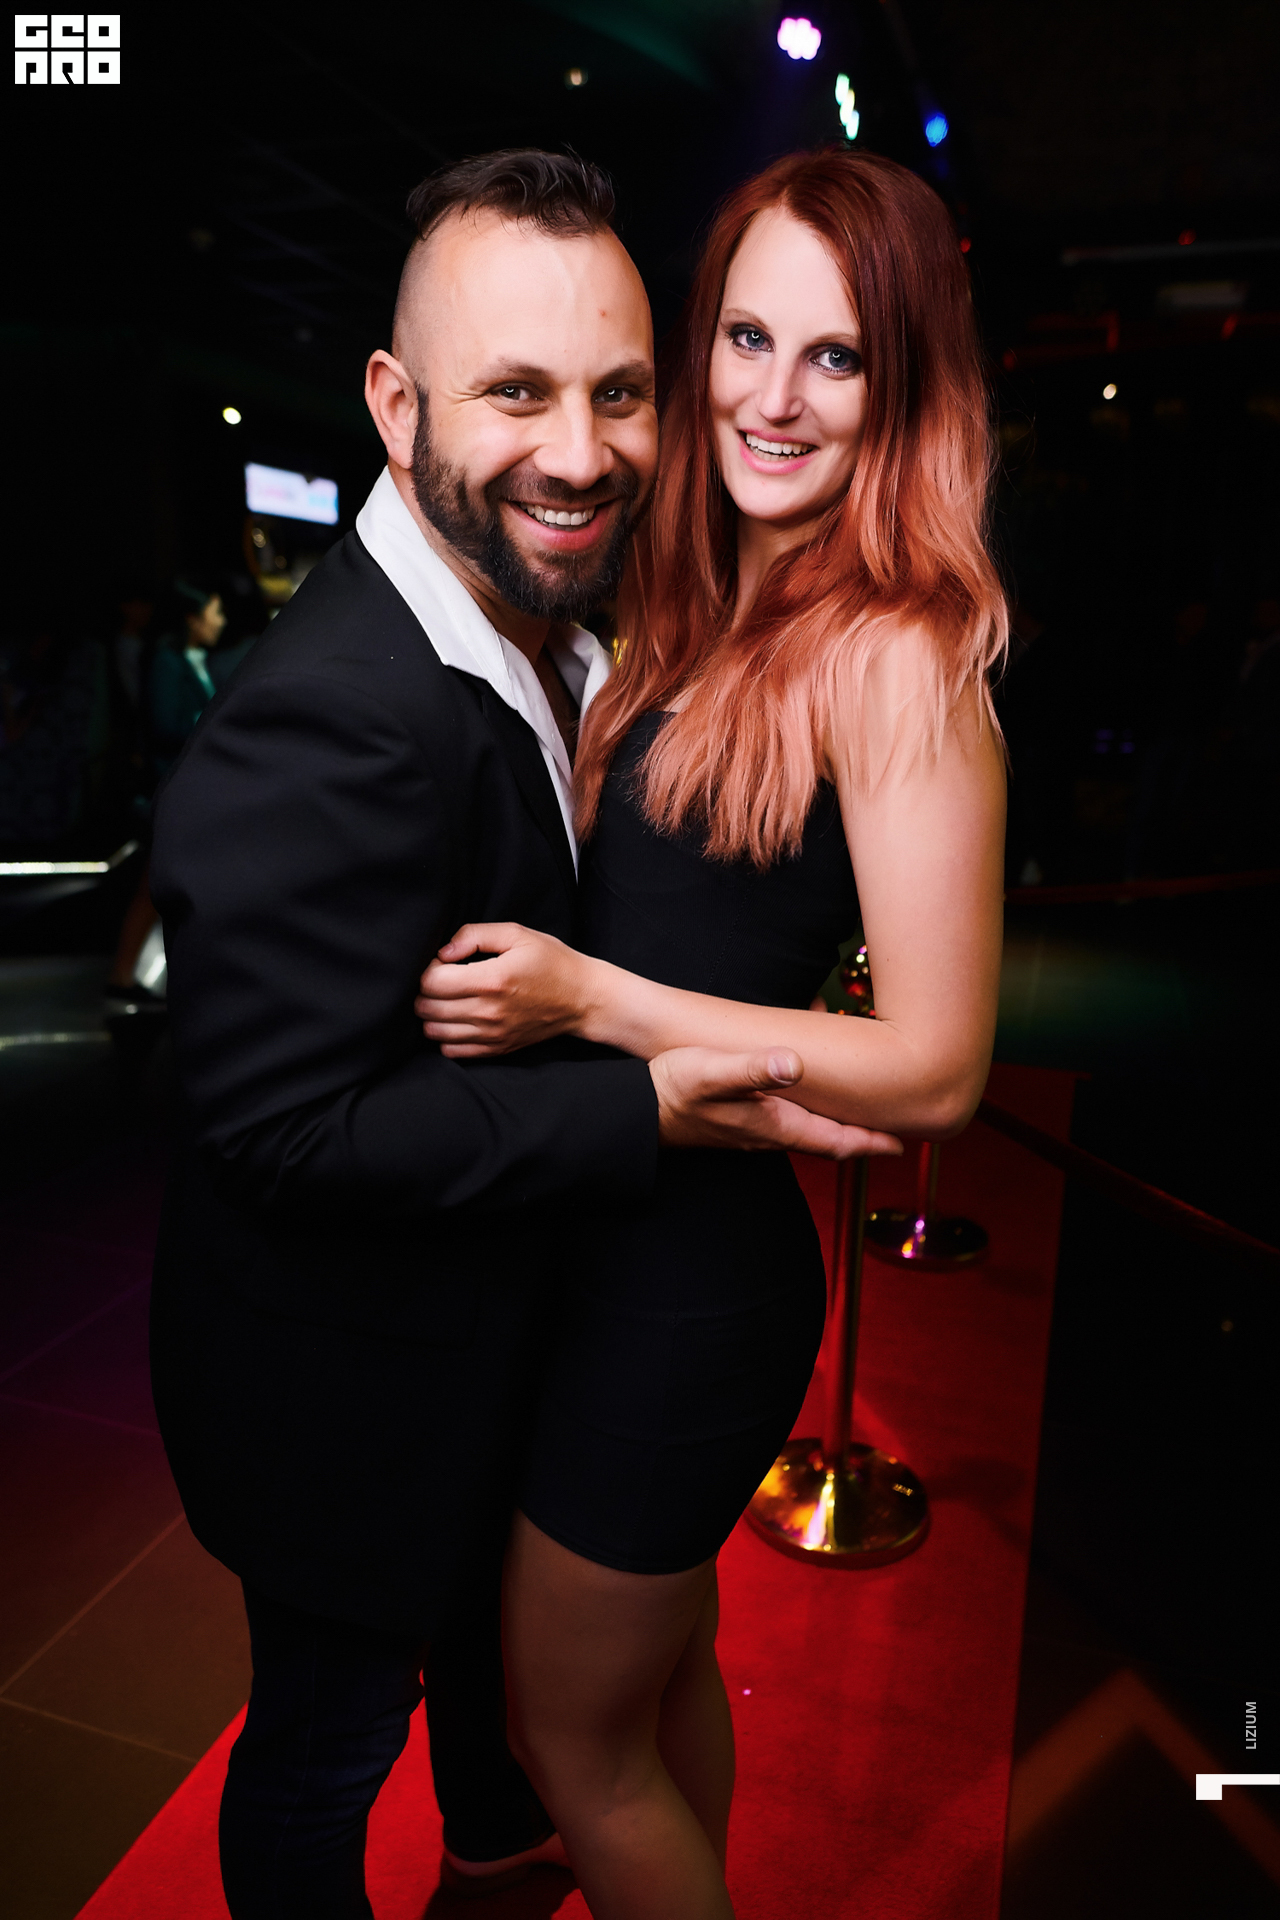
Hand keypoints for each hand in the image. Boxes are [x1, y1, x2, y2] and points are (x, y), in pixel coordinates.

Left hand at [416, 922, 591, 1056]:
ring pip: (434, 1031)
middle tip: (442, 979)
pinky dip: (445, 1036)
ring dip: (432, 1014)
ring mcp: (492, 1034)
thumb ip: (474, 935)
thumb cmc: (551, 962)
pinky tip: (457, 1020)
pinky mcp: (496, 1049)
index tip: (443, 962)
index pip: (432, 982)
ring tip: (447, 999)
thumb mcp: (517, 934)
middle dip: (425, 991)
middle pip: (428, 1008)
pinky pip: (452, 1051)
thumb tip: (443, 952)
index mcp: (492, 979)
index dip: (428, 969)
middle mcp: (489, 1011)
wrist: (582, 999)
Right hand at [651, 1047, 902, 1159]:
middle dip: (864, 1135)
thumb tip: (796, 1064)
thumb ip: (754, 1069)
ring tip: (864, 1105)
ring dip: (839, 1121)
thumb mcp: (713, 1073)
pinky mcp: (741, 1120)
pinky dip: (812, 1105)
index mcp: (774, 1125)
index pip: (835, 1141)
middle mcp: (770, 1133)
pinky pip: (790, 1117)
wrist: (635, 1110)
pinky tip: (808, 1081)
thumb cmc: (673, 1089)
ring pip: (811, 1129)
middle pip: (830, 1139)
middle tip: (898, 1126)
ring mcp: (755, 1130)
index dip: (871, 1143)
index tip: (902, 1144)